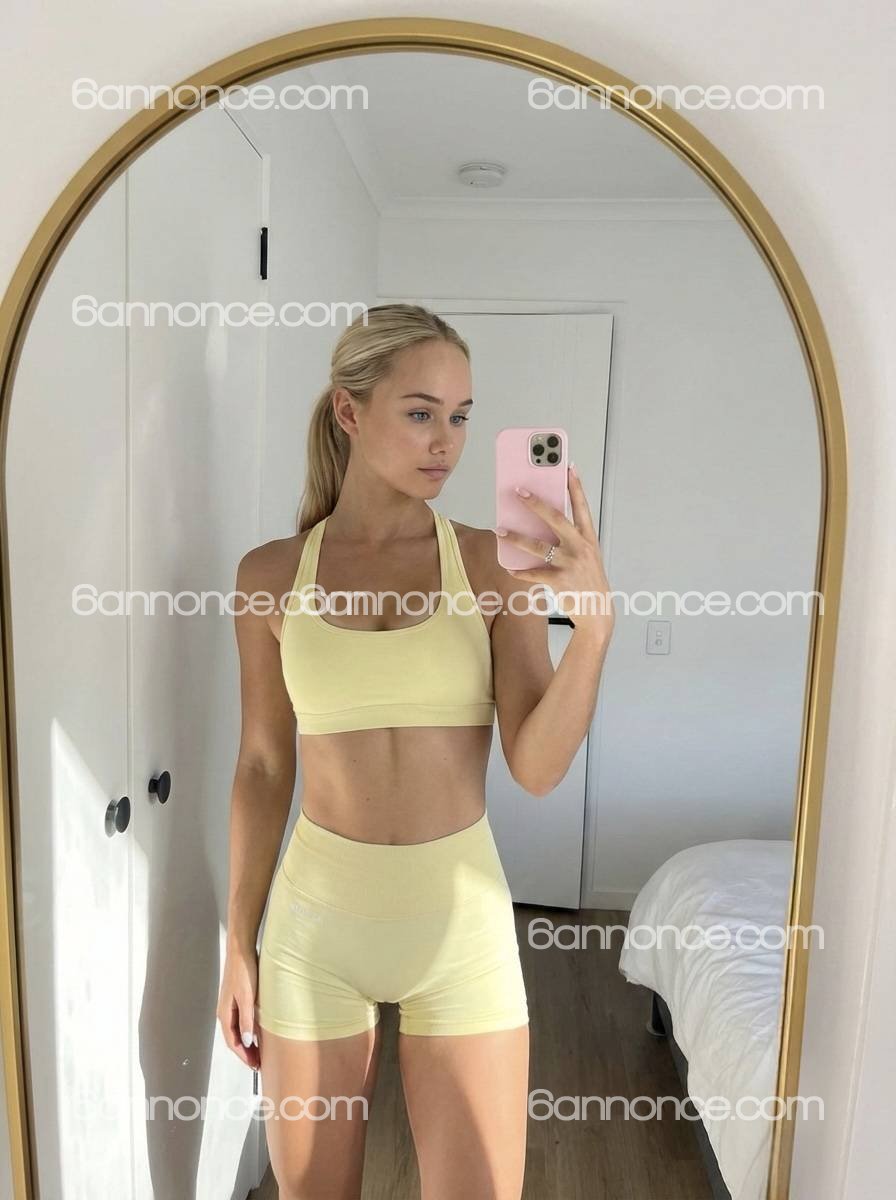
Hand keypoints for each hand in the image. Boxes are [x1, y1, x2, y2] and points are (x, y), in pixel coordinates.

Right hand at [217, 942, 260, 1069]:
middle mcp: (225, 1011)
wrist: (241, 949)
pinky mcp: (238, 998)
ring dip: (247, 1043)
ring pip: (238, 1030)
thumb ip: (247, 1020)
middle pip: (234, 1038)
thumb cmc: (243, 970)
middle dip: (245, 1053)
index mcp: (225, 1013)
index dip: (243, 1056)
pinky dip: (249, 1030)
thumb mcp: (247, 997)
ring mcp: (231, 1005)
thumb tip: (248, 1042)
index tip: (254, 1066)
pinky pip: (241, 1021)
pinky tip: (258, 1031)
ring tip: (259, 1052)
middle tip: (258, 1064)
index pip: (233, 1042)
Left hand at [495, 464, 614, 639]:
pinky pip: (533, 573)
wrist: (598, 613)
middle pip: (556, 519)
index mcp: (588, 539)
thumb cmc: (590, 583)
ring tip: (500, 530)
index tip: (568, 468)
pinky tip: (509, 568)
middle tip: (519, 491)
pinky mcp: (560, 580)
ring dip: (516, 537)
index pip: (582, 507)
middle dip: (536, 503)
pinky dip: (519, 571)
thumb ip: (571, 541)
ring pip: (538, 546)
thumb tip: (544, 526)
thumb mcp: (587, 557)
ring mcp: (570, 564)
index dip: (576, 487)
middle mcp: (580, 548)